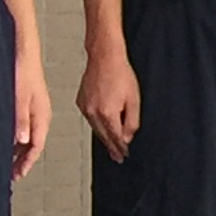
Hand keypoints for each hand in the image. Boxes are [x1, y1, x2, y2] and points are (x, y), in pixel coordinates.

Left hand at [11, 49, 52, 182]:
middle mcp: (40, 115)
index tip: (18, 174)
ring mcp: (35, 109)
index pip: (36, 146)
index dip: (27, 162)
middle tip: (12, 174)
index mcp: (42, 116)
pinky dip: (17, 138)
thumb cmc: (23, 69)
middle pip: (33, 144)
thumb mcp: (19, 97)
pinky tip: (8, 140)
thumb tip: (21, 141)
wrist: (23, 49)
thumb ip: (20, 120)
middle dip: (23, 161)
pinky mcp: (28, 103)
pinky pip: (24, 127)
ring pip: (28, 136)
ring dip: (20, 151)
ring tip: (9, 162)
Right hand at [76, 43, 141, 163]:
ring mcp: (85, 107)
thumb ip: (132, 122)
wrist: (104, 57)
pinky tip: (102, 127)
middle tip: (117, 157)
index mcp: (107, 113)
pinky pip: (90, 119)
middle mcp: (93, 112)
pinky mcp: (81, 102)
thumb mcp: (134, 99)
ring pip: (96, 129)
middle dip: (112, 148)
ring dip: (104, 137)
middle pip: (104, 136)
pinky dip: (97, 124)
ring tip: (110, 146)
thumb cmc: (120, 73)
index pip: (115, 138)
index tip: (124, 155)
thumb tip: (127, 137)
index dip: (121, 148)